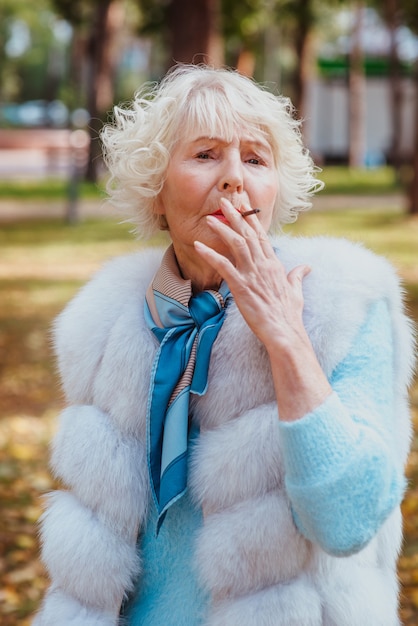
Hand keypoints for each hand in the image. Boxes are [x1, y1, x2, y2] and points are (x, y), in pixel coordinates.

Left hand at [194, 198, 332, 420]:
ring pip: (236, 244)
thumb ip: (297, 275)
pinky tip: (198, 246)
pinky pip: (223, 266)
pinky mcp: (241, 286)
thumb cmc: (289, 314)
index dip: (251, 218)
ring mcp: (252, 274)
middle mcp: (263, 264)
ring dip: (222, 229)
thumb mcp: (296, 291)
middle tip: (225, 200)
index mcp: (274, 264)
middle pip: (247, 234)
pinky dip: (210, 254)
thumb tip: (306, 267)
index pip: (260, 235)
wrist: (284, 331)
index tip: (243, 205)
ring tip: (209, 217)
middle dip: (235, 215)